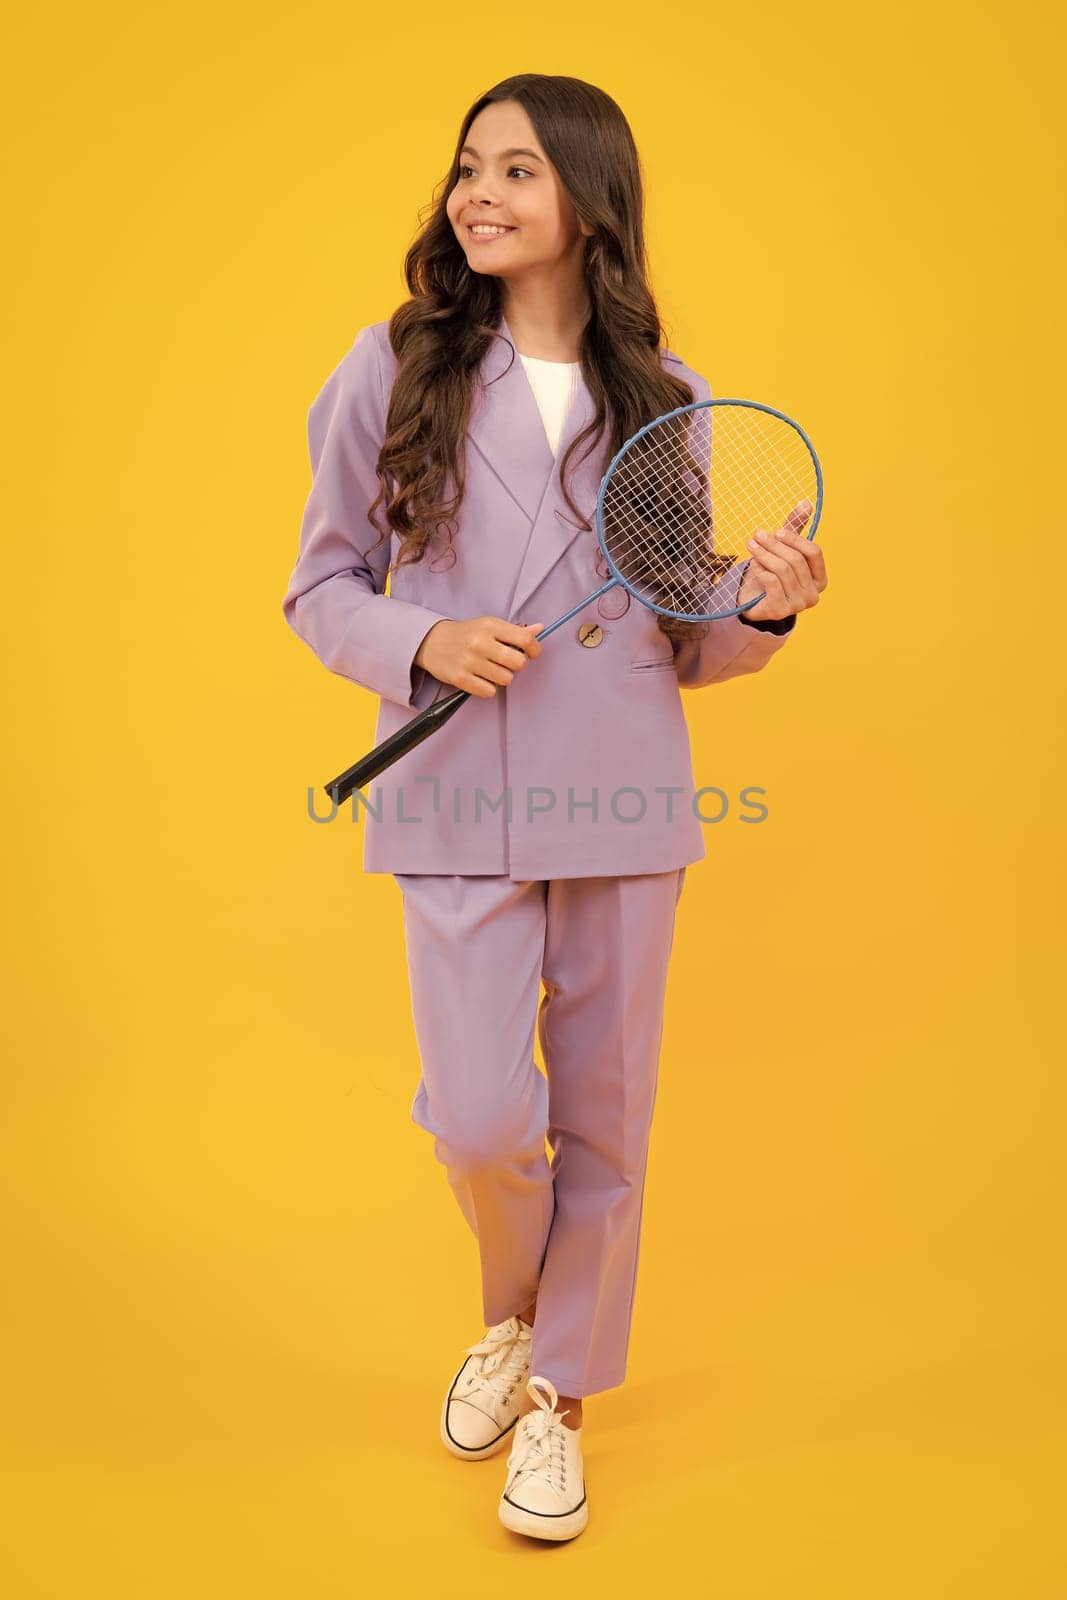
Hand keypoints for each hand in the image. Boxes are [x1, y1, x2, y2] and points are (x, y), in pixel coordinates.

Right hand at [415, 615, 545, 698]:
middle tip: (506, 662)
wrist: (432, 642)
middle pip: (518, 663)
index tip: (531, 653)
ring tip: (490, 669)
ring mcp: (470, 661)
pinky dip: (488, 688)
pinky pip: (489, 692)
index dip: (534, 649)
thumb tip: (539, 629)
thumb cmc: (465, 634)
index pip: (525, 640)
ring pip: (506, 679)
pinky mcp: (461, 678)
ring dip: (502, 677)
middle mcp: (480, 643)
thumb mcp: (488, 626)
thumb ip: (514, 630)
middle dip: (516, 665)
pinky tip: (480, 678)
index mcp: (490, 626)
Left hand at [736, 499, 826, 622]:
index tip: (778, 531)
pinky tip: (753, 564)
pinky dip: (760, 570)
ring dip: (764, 554)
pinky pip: (771, 582)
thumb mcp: (784, 549)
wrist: (752, 601)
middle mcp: (813, 594)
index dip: (796, 539)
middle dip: (774, 545)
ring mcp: (798, 605)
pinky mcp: (780, 610)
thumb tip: (806, 502)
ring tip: (751, 545)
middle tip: (757, 534)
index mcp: (820, 579)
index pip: (814, 552)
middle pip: (796, 560)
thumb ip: (795, 528)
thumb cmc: (771, 573)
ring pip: (782, 570)